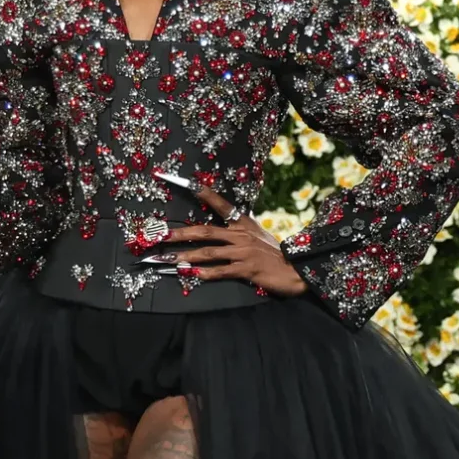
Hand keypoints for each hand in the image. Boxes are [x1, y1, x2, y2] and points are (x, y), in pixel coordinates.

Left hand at [155, 183, 306, 297]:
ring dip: (185, 256)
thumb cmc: (277, 254)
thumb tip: (222, 228)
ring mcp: (243, 252)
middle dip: (180, 234)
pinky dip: (205, 273)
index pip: (222, 205)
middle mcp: (241, 235)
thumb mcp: (259, 236)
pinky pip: (221, 271)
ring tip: (166, 259)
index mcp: (243, 224)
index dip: (206, 194)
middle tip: (161, 235)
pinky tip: (191, 274)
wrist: (297, 270)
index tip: (190, 184)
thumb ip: (240, 231)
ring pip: (208, 252)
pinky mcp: (246, 269)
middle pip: (204, 231)